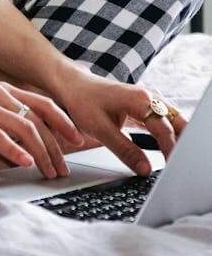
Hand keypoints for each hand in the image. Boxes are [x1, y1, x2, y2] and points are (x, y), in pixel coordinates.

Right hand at [0, 82, 84, 178]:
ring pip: (23, 127)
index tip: (78, 139)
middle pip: (37, 117)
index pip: (42, 103)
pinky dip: (14, 150)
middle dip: (55, 145)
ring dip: (40, 152)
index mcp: (4, 91)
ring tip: (48, 171)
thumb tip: (31, 149)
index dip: (63, 121)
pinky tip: (24, 163)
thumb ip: (8, 129)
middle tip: (63, 168)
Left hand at [52, 69, 185, 176]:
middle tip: (180, 166)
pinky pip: (164, 120)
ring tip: (177, 161)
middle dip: (182, 142)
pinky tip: (170, 149)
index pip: (164, 129)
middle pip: (175, 122)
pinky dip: (169, 134)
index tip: (173, 169)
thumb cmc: (82, 101)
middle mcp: (148, 96)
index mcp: (139, 99)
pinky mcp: (144, 106)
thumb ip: (125, 150)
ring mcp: (148, 99)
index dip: (171, 150)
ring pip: (172, 119)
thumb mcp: (100, 129)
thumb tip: (146, 170)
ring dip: (178, 138)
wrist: (72, 85)